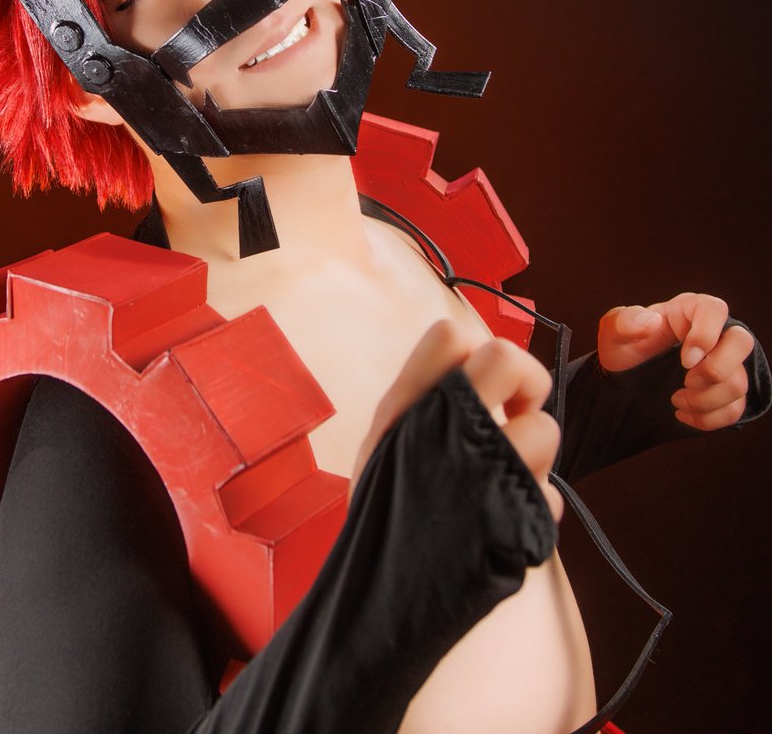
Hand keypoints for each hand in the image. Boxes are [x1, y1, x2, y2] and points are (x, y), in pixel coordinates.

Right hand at [351, 323, 562, 521]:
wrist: (382, 599)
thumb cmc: (384, 516)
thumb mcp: (382, 445)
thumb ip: (419, 395)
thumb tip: (467, 353)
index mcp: (407, 408)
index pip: (449, 335)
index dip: (472, 350)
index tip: (476, 382)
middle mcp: (446, 428)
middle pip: (507, 359)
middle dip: (526, 381)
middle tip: (515, 409)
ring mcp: (485, 471)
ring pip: (544, 430)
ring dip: (533, 456)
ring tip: (504, 480)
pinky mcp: (516, 515)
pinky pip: (551, 493)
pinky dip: (535, 507)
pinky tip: (504, 521)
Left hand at [598, 292, 753, 430]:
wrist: (622, 382)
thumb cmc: (623, 348)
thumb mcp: (612, 332)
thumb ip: (624, 322)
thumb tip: (651, 321)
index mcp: (688, 312)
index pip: (715, 309)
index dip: (706, 336)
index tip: (685, 361)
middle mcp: (712, 334)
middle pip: (742, 342)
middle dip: (716, 370)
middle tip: (686, 381)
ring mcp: (722, 364)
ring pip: (739, 382)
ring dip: (707, 399)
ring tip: (676, 400)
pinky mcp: (723, 392)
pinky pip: (735, 409)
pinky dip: (709, 418)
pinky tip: (682, 414)